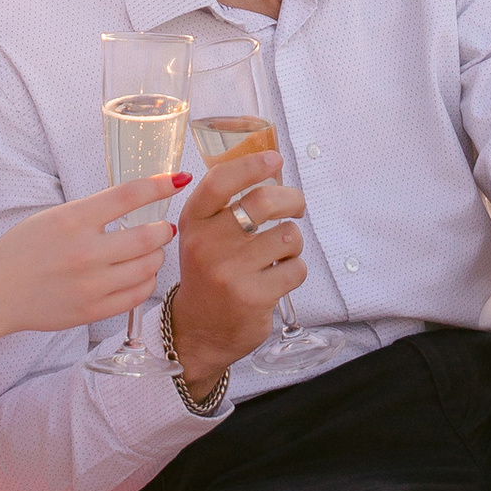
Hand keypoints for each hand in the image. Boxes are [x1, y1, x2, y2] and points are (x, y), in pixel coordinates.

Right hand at [0, 182, 181, 367]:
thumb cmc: (24, 250)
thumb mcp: (54, 217)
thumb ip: (93, 211)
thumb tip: (137, 200)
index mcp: (73, 219)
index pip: (128, 196)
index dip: (159, 186)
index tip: (178, 180)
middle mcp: (85, 252)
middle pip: (149, 236)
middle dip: (163, 229)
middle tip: (163, 227)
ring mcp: (91, 284)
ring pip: (149, 267)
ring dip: (156, 256)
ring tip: (150, 252)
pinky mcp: (93, 310)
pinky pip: (138, 295)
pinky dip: (146, 282)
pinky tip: (139, 275)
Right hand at [169, 141, 305, 391]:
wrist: (199, 330)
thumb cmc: (209, 274)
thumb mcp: (202, 236)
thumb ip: (225, 205)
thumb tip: (268, 165)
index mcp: (193, 222)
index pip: (220, 181)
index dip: (251, 164)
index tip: (275, 159)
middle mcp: (206, 244)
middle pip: (263, 201)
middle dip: (292, 199)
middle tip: (296, 206)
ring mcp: (229, 272)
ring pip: (287, 235)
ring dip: (293, 242)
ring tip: (280, 253)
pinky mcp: (253, 297)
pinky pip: (296, 268)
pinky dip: (295, 270)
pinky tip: (278, 277)